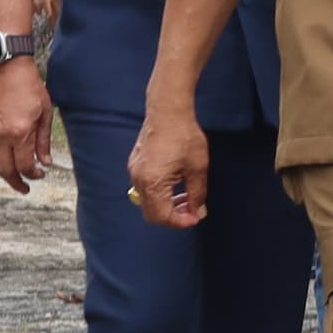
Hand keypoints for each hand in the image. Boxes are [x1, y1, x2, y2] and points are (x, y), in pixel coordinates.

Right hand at [0, 59, 55, 192]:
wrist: (7, 68)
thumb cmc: (29, 86)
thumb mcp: (44, 112)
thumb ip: (43, 140)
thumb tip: (45, 162)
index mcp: (20, 132)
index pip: (24, 166)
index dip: (33, 175)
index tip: (40, 174)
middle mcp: (2, 135)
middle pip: (6, 170)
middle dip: (17, 182)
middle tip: (26, 187)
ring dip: (4, 174)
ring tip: (15, 178)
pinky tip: (2, 162)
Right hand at [128, 111, 210, 229]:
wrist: (168, 111)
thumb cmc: (184, 136)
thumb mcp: (197, 168)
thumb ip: (197, 194)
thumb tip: (198, 213)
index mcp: (152, 183)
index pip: (162, 216)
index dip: (180, 222)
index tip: (195, 218)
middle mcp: (138, 180)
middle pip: (152, 213)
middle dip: (172, 216)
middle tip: (191, 211)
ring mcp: (134, 171)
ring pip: (148, 201)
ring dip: (166, 205)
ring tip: (186, 198)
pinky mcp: (135, 164)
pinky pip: (144, 188)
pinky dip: (159, 193)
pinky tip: (175, 185)